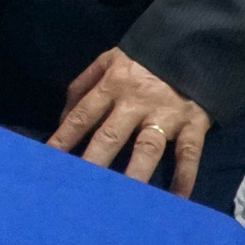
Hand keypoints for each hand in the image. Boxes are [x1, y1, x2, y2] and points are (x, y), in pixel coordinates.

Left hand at [48, 47, 210, 196]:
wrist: (193, 46)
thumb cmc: (143, 60)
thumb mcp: (108, 60)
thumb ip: (82, 86)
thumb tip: (62, 119)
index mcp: (112, 85)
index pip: (82, 115)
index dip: (65, 137)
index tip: (50, 159)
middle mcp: (136, 103)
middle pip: (110, 136)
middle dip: (94, 161)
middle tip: (80, 186)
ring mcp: (166, 115)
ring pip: (147, 147)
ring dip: (135, 172)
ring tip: (124, 198)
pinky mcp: (194, 123)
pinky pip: (189, 152)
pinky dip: (185, 175)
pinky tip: (178, 197)